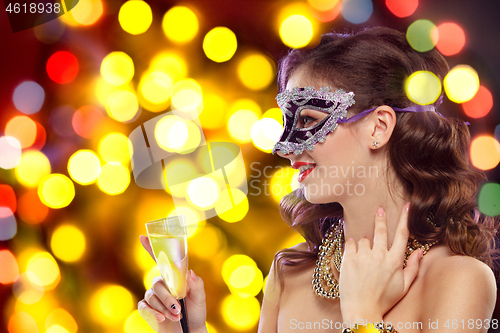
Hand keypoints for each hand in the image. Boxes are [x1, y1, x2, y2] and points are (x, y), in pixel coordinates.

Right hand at [138, 235, 207, 332]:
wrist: (190, 331)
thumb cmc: (196, 312)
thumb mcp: (200, 298)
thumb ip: (196, 285)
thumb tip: (190, 272)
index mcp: (174, 278)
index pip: (161, 260)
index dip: (151, 248)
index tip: (143, 236)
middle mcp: (162, 285)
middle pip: (157, 283)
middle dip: (168, 297)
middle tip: (179, 309)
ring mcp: (154, 297)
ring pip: (151, 296)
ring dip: (165, 307)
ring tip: (177, 316)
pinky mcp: (148, 310)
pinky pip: (144, 307)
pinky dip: (153, 313)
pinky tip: (162, 318)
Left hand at [338, 203, 422, 323]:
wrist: (361, 310)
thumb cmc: (384, 300)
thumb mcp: (403, 287)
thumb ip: (413, 267)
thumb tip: (420, 251)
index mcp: (394, 261)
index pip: (402, 235)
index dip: (405, 219)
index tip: (407, 206)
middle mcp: (379, 256)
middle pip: (381, 230)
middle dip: (381, 218)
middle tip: (380, 210)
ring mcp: (363, 256)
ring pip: (364, 239)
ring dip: (365, 244)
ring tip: (365, 260)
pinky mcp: (348, 259)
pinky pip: (351, 243)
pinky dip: (353, 246)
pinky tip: (355, 255)